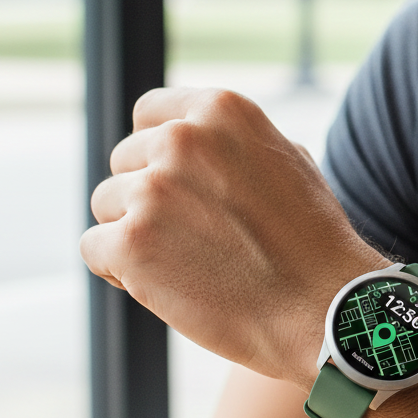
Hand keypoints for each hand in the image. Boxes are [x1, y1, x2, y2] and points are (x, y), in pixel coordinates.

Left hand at [80, 87, 388, 386]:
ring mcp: (153, 190)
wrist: (322, 306)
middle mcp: (183, 139)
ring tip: (186, 262)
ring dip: (134, 233)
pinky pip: (95, 248)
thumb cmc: (311, 240)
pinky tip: (166, 283)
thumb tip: (187, 139)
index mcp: (222, 111)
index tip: (170, 182)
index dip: (154, 150)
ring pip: (106, 205)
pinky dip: (119, 270)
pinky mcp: (131, 242)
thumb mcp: (286, 160)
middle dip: (145, 196)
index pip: (149, 112)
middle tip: (190, 235)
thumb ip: (231, 144)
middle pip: (124, 161)